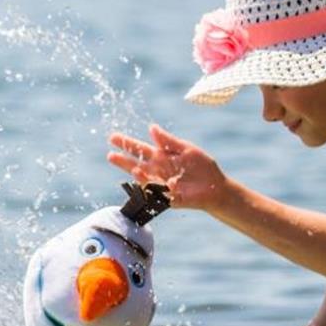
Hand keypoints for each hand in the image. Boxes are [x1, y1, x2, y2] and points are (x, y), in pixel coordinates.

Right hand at [107, 124, 228, 211]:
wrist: (216, 187)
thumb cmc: (202, 167)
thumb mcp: (186, 149)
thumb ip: (169, 141)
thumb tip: (151, 128)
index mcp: (161, 157)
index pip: (140, 149)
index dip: (127, 144)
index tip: (112, 137)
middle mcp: (157, 171)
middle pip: (136, 164)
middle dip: (123, 160)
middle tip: (110, 154)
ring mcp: (160, 184)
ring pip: (143, 179)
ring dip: (136, 172)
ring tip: (128, 165)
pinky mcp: (167, 197)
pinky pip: (156, 191)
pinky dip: (151, 185)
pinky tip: (144, 176)